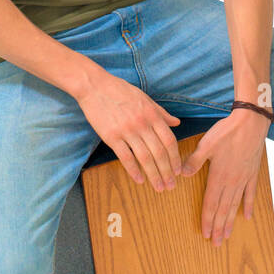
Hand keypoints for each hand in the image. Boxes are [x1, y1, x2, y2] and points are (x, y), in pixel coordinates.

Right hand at [75, 68, 181, 190]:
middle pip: (159, 152)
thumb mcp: (144, 98)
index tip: (178, 170)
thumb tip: (177, 123)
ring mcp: (126, 131)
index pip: (169, 140)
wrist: (95, 86)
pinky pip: (125, 157)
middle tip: (171, 185)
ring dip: (154, 175)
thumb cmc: (120, 90)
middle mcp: (142, 124)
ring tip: (159, 187)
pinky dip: (133, 171)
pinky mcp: (111, 137)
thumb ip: (161, 112)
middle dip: (167, 171)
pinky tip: (139, 180)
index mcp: (152, 114)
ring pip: (145, 158)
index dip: (175, 157)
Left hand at [180, 111, 269, 244]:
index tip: (206, 233)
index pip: (210, 203)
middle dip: (219, 227)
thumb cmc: (227, 132)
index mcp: (218, 176)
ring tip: (228, 236)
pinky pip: (250, 194)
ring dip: (231, 222)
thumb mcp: (206, 144)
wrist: (251, 123)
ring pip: (235, 205)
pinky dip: (248, 206)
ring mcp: (243, 179)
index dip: (208, 220)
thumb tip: (182, 175)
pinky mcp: (252, 173)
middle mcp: (231, 182)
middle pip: (223, 209)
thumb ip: (194, 161)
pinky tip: (247, 217)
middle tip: (216, 244)